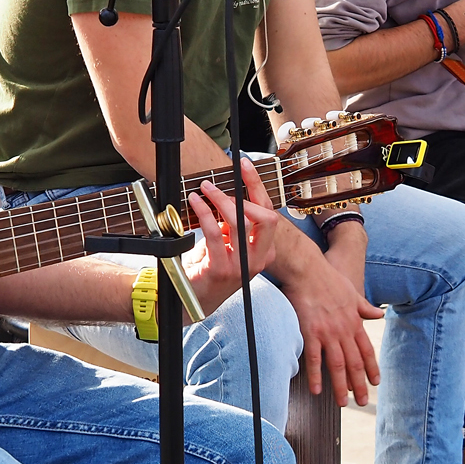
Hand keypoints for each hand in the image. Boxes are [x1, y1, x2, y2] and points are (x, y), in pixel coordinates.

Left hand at [182, 164, 280, 317]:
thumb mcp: (229, 244)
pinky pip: (214, 233)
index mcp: (264, 250)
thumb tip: (226, 197)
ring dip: (219, 200)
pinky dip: (204, 212)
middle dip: (243, 194)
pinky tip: (195, 203)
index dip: (257, 185)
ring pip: (239, 222)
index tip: (245, 165)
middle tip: (217, 186)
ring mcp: (241, 266)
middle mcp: (258, 259)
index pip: (269, 212)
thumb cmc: (211, 268)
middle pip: (266, 217)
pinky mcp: (221, 269)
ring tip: (204, 190)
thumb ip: (234, 225)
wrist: (195, 299)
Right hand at [276, 227, 383, 405]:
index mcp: (354, 321)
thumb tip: (380, 313)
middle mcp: (344, 330)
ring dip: (341, 386)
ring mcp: (328, 332)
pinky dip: (316, 376)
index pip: (366, 350)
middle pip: (354, 362)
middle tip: (362, 402)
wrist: (308, 268)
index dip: (372, 368)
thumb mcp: (353, 292)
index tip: (375, 382)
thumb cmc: (328, 278)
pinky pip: (314, 359)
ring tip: (343, 403)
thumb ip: (365, 307)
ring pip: (337, 365)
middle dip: (360, 384)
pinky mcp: (310, 332)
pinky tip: (317, 390)